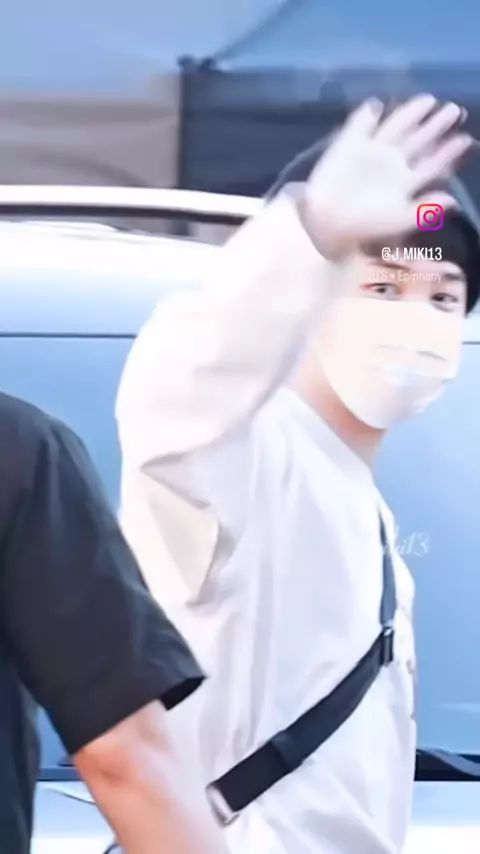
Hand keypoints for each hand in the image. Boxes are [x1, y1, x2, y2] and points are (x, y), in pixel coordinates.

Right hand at [301, 95, 471, 259]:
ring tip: (428, 100)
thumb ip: (425, 210)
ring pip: (395, 128)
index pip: (431, 164)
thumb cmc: (363, 227)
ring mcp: (370, 153)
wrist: (326, 225)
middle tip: (455, 110)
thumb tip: (454, 201)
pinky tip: (375, 106)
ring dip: (410, 114)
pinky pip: (358, 126)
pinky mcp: (347, 146)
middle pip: (418, 141)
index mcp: (404, 183)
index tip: (466, 140)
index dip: (448, 152)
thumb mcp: (398, 221)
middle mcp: (391, 165)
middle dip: (436, 126)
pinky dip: (366, 116)